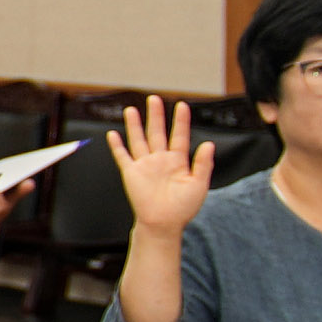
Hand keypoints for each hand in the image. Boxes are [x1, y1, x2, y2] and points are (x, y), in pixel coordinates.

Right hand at [111, 94, 213, 235]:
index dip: (181, 121)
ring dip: (135, 125)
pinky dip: (117, 145)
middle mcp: (160, 160)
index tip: (182, 105)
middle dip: (156, 115)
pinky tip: (113, 134)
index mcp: (178, 161)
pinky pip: (123, 156)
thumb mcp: (199, 184)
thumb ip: (203, 164)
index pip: (179, 136)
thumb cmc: (183, 208)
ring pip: (139, 139)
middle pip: (157, 132)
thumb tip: (209, 144)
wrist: (163, 223)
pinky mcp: (131, 173)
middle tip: (154, 99)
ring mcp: (145, 165)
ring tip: (132, 110)